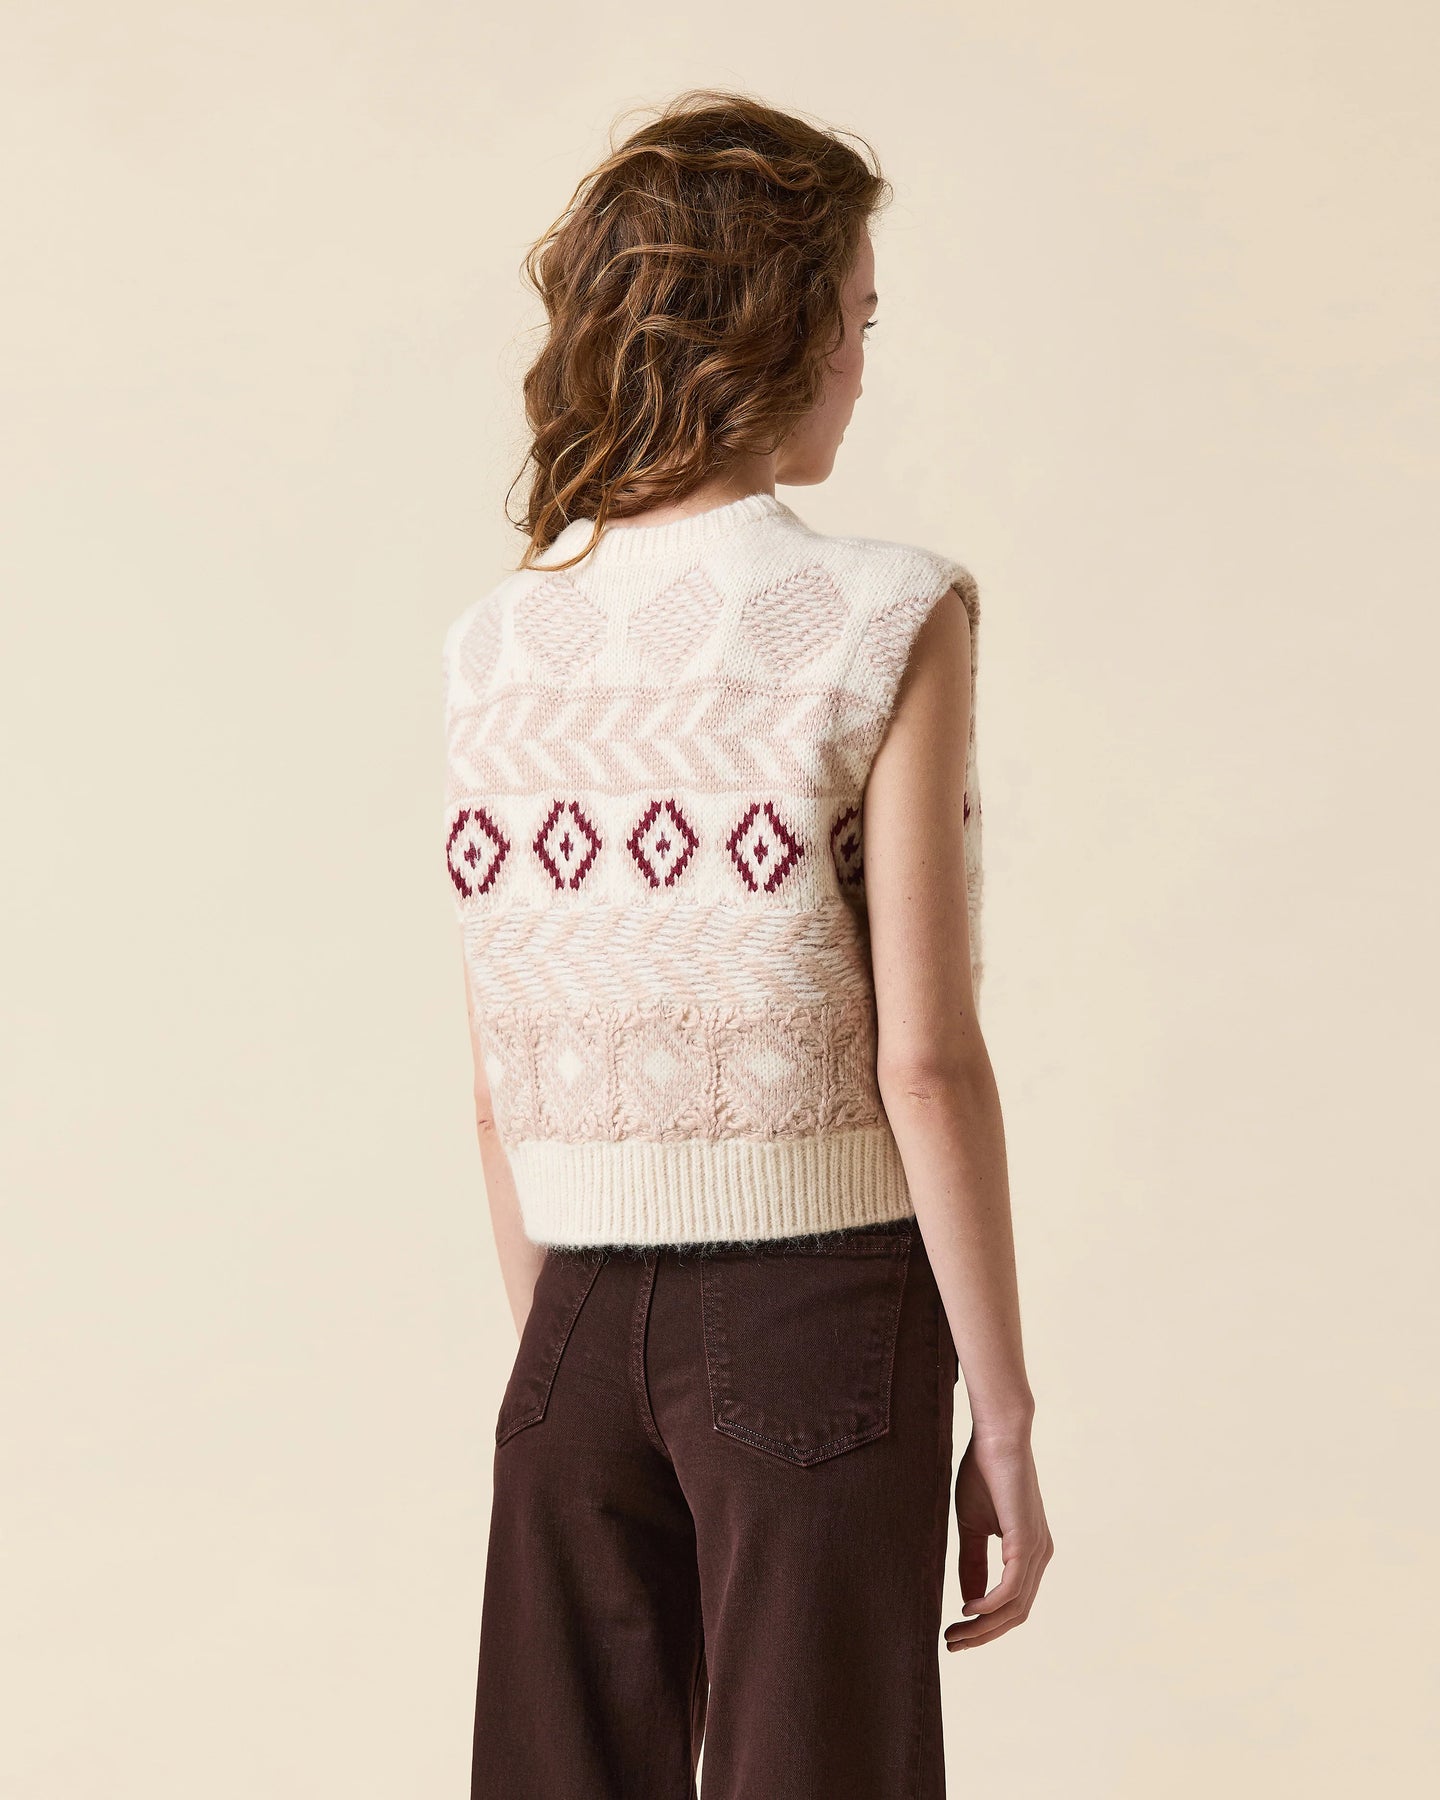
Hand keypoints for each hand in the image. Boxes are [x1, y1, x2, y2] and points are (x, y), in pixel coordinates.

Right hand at [944, 1425, 1052, 1651]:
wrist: (995, 1437)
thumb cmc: (984, 1475)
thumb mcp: (972, 1527)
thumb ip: (972, 1563)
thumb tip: (968, 1602)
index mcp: (1030, 1552)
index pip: (1013, 1604)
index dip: (986, 1626)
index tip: (955, 1634)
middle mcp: (1040, 1555)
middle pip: (1016, 1614)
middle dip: (983, 1635)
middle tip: (952, 1644)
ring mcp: (1037, 1550)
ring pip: (1014, 1607)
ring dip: (984, 1627)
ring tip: (955, 1633)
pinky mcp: (1027, 1541)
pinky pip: (1011, 1588)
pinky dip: (990, 1605)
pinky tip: (969, 1609)